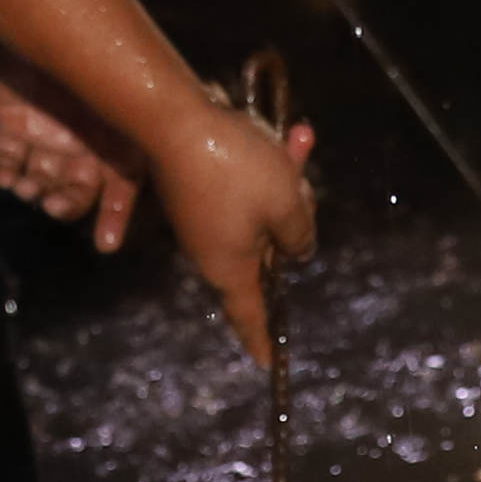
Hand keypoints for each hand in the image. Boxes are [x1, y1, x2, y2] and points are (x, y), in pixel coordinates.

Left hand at [0, 65, 145, 250]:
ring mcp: (45, 135)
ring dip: (33, 190)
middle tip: (53, 206)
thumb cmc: (92, 56)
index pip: (121, 187)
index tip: (105, 244)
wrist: (40, 16)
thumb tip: (160, 173)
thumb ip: (134, 134)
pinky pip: (5, 159)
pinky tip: (5, 177)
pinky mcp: (11, 124)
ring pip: (39, 178)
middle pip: (75, 188)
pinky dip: (4, 172)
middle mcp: (81, 142)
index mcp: (114, 137)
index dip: (115, 215)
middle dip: (66, 203)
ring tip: (27, 188)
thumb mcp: (124, 95)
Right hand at [150, 93, 320, 368]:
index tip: (270, 363)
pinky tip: (280, 133)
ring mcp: (200, 218)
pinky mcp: (195, 188)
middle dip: (295, 212)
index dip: (262, 339)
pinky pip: (241, 187)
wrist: (176, 119)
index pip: (251, 314)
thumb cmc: (237, 171)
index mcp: (232, 267)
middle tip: (304, 174)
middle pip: (268, 247)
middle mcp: (211, 249)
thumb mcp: (287, 204)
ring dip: (283, 178)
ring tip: (298, 138)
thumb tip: (297, 251)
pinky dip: (262, 164)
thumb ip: (301, 236)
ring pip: (260, 209)